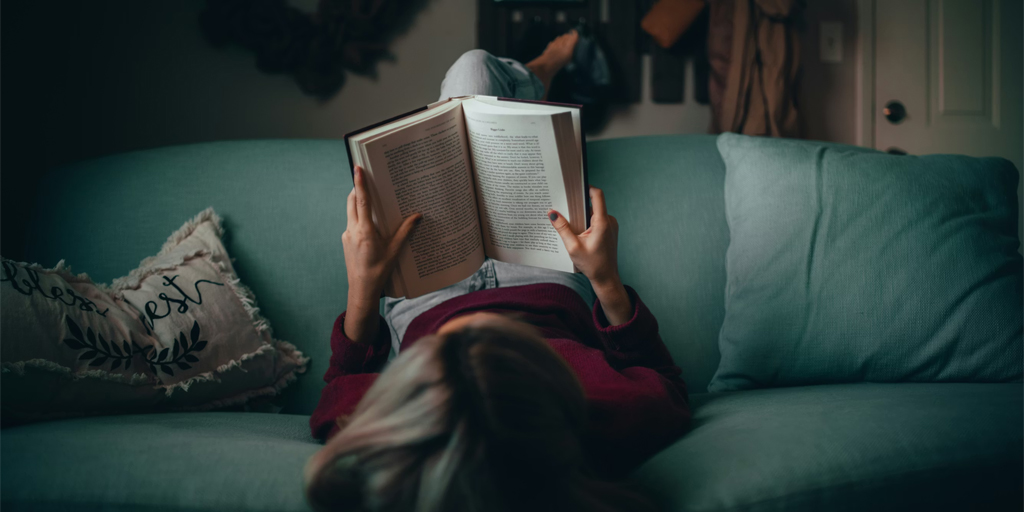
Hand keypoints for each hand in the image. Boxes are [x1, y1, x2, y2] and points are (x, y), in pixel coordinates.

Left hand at [343, 165, 420, 328]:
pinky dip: (359, 216)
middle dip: (358, 188)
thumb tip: (417, 216)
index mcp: (365, 231)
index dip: (360, 183)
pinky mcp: (346, 240)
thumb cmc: (379, 271)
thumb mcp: (395, 251)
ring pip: (350, 211)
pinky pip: (351, 222)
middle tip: (365, 178)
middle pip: (352, 201)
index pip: (361, 201)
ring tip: (371, 199)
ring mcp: (347, 235)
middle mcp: (352, 230)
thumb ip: (405, 231)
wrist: (361, 289)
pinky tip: (370, 222)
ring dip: (358, 202)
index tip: (357, 168)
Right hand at [549, 187, 631, 325]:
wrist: (606, 278)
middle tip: (564, 205)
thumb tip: (552, 213)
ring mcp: (611, 225)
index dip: (586, 187)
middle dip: (579, 204)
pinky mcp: (609, 230)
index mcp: (602, 223)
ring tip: (569, 221)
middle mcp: (609, 221)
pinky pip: (597, 220)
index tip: (574, 186)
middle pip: (594, 203)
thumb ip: (562, 228)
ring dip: (582, 215)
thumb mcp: (573, 247)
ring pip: (595, 212)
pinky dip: (587, 222)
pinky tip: (577, 230)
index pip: (597, 195)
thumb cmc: (592, 265)